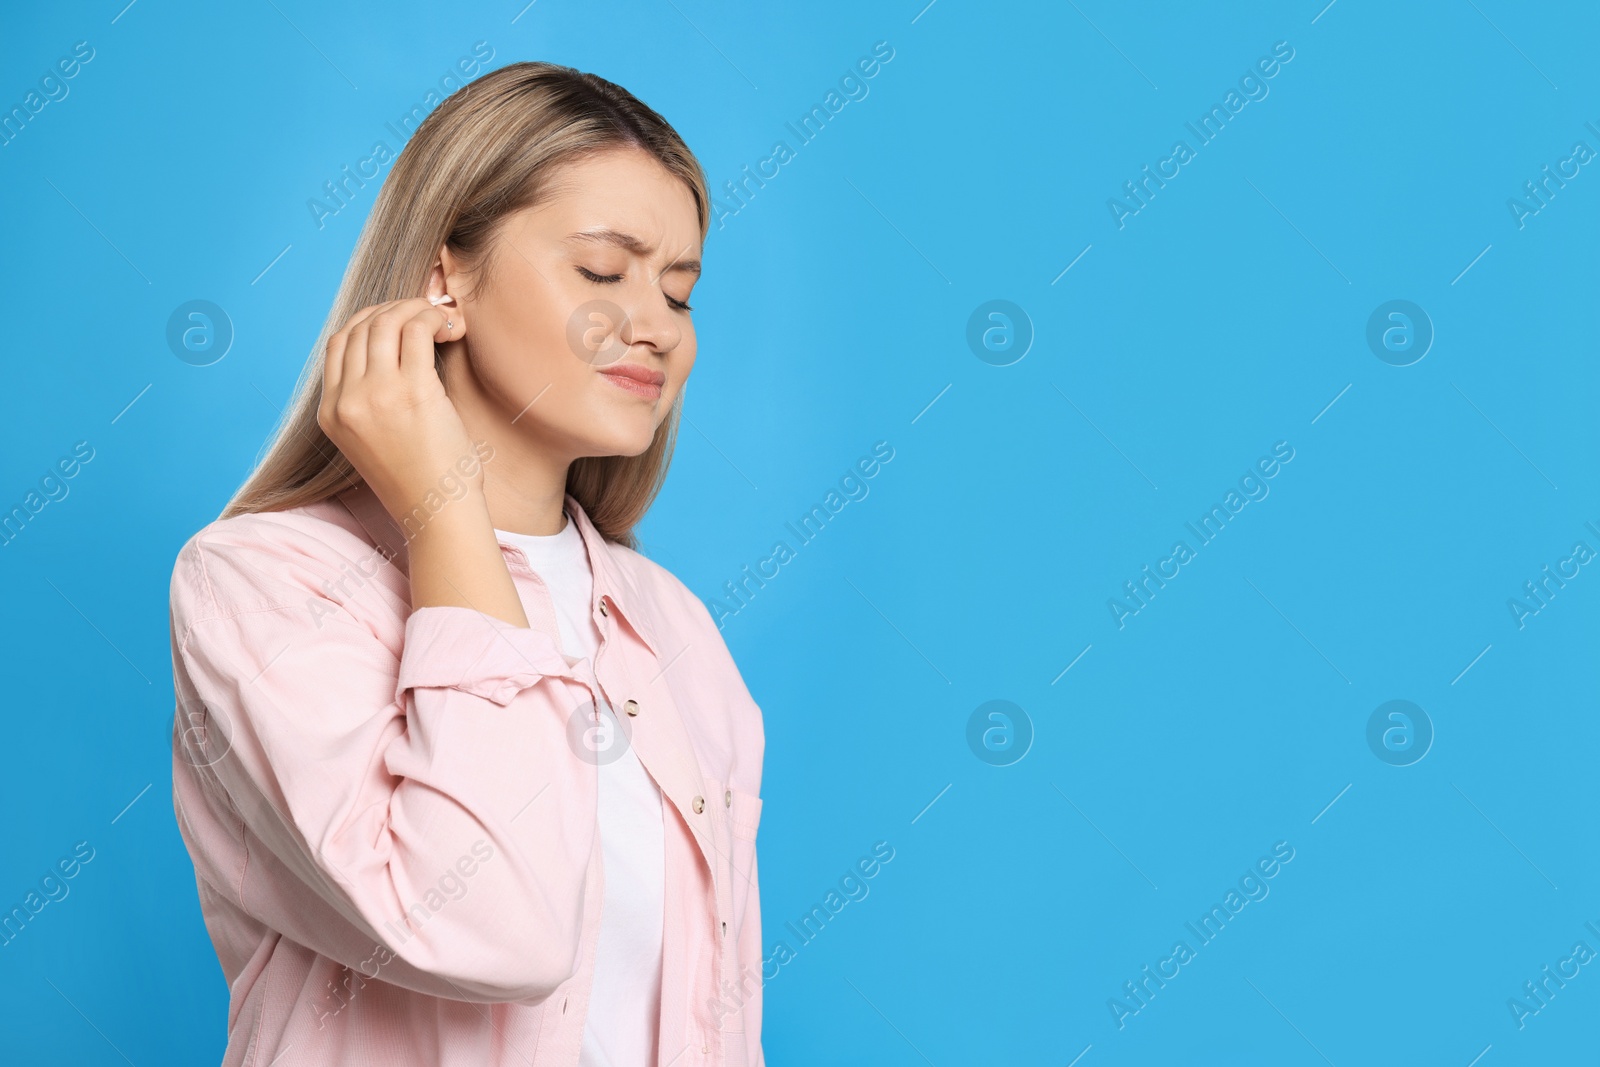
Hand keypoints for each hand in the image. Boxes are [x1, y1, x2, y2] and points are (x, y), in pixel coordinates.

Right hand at [318, 297, 479, 526]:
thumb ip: (366, 400)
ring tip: (443, 319)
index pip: (339, 343)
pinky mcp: (412, 392)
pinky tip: (452, 328)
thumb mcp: (371, 440)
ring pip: (387, 321)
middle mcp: (346, 400)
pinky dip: (434, 318)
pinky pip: (417, 330)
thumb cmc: (418, 478)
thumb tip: (391, 349)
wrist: (437, 512)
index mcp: (329, 413)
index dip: (370, 321)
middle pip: (361, 326)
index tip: (400, 320)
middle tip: (427, 314)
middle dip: (397, 309)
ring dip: (417, 309)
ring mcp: (375, 395)